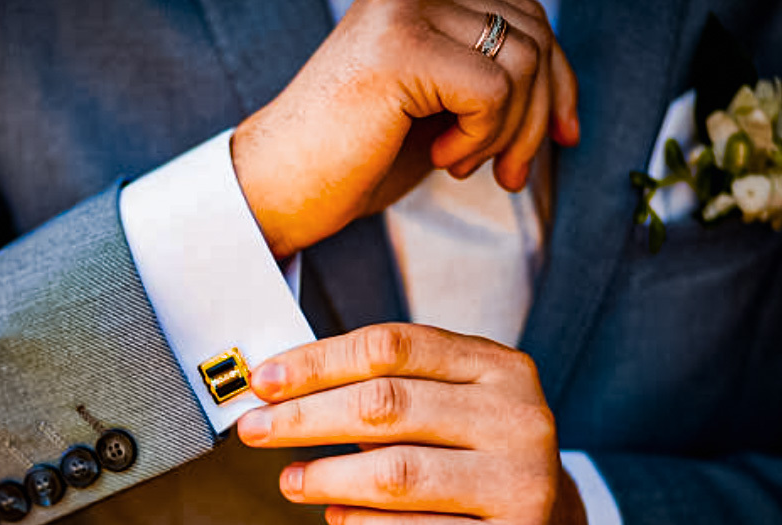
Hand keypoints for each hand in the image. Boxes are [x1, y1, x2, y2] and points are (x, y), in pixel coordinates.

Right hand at [232, 0, 578, 258]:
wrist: (281, 185)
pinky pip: (493, 90)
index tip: (565, 136)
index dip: (560, 78)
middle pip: (535, 34)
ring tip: (460, 164)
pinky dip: (482, 138)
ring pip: (522, 63)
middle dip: (540, 117)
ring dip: (508, 134)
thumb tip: (562, 87)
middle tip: (509, 174)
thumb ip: (486, 75)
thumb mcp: (437, 105)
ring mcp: (405, 8)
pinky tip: (440, 160)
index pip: (527, 14)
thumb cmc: (354, 154)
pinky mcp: (400, 47)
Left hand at [236, 324, 588, 524]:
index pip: (392, 346)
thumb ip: (385, 389)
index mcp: (499, 366)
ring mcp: (523, 484)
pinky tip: (335, 516)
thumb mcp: (450, 407)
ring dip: (325, 476)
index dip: (318, 361)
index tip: (266, 381)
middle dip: (305, 417)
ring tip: (291, 479)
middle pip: (386, 404)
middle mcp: (519, 417)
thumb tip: (283, 388)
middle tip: (256, 430)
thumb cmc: (476, 464)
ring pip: (395, 473)